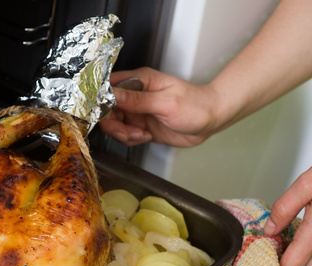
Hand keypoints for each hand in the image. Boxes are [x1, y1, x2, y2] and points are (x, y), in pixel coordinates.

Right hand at [100, 68, 222, 146]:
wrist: (211, 120)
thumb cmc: (195, 104)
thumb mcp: (165, 102)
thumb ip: (136, 99)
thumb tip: (111, 94)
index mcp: (139, 80)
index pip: (108, 86)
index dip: (100, 100)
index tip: (102, 113)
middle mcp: (135, 94)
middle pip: (107, 108)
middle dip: (113, 124)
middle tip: (126, 132)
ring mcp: (137, 110)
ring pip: (114, 123)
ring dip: (123, 133)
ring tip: (140, 135)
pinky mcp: (141, 125)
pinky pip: (125, 134)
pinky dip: (131, 139)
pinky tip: (145, 136)